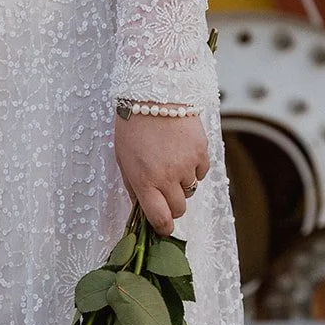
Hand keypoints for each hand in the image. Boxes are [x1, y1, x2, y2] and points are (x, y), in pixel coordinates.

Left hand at [114, 112, 208, 235]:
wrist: (154, 96)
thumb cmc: (133, 128)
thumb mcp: (123, 159)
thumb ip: (133, 186)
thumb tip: (141, 207)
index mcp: (145, 181)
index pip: (159, 218)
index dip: (163, 228)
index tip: (163, 228)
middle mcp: (167, 177)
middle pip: (179, 209)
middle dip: (172, 206)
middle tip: (164, 193)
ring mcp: (187, 166)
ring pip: (190, 190)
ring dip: (181, 185)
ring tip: (170, 165)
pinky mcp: (201, 153)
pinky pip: (201, 173)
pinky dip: (193, 169)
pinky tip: (182, 154)